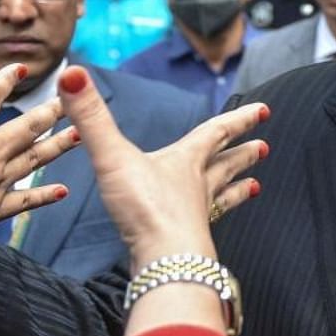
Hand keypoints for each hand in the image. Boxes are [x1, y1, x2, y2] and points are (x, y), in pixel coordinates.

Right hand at [0, 62, 76, 254]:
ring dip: (57, 146)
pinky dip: (43, 196)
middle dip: (47, 112)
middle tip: (67, 101)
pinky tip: (62, 191)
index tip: (23, 67)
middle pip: (25, 126)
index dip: (5, 79)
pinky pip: (25, 200)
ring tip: (78, 135)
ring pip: (34, 159)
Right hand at [55, 66, 267, 269]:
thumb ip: (92, 119)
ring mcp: (195, 216)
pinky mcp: (188, 241)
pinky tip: (209, 225)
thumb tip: (71, 74)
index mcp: (185, 161)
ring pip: (221, 196)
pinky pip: (207, 225)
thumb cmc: (147, 209)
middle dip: (243, 154)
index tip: (264, 110)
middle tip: (264, 148)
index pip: (217, 132)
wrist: (164, 261)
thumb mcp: (114, 157)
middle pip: (225, 165)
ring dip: (237, 188)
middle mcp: (196, 187)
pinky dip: (213, 219)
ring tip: (256, 186)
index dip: (239, 119)